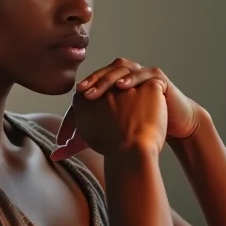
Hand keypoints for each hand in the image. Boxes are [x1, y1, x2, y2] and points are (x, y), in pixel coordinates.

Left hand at [51, 58, 203, 160]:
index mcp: (106, 87)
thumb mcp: (106, 137)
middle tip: (79, 94)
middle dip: (89, 84)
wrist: (170, 128)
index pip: (85, 93)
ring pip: (119, 69)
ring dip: (106, 78)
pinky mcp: (156, 78)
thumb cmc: (137, 130)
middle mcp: (120, 77)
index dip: (75, 110)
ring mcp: (138, 74)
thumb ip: (80, 143)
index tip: (65, 133)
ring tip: (95, 91)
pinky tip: (122, 86)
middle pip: (100, 76)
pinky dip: (132, 78)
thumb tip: (55, 155)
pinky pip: (144, 73)